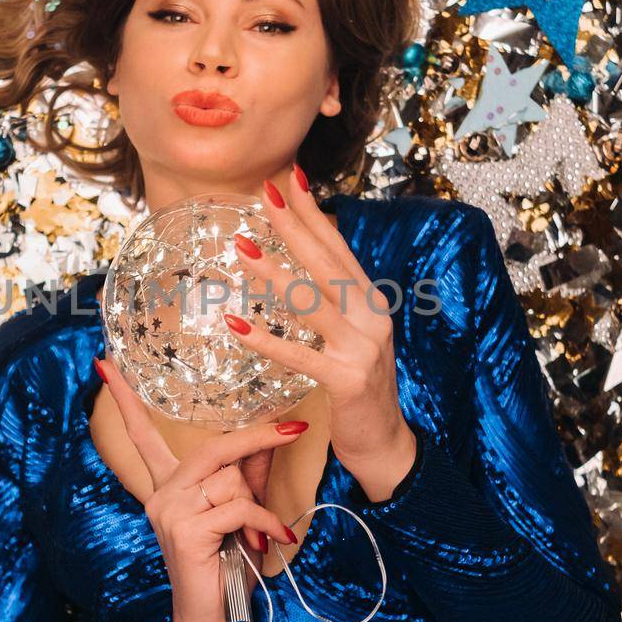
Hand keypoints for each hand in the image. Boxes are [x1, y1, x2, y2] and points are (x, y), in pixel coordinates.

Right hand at [93, 354, 304, 621]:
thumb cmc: (225, 568)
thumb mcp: (239, 513)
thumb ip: (249, 475)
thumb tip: (270, 435)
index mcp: (167, 487)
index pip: (142, 435)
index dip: (125, 399)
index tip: (104, 363)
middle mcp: (161, 494)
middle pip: (213, 448)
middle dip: (256, 439)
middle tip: (295, 430)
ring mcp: (169, 511)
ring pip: (230, 480)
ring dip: (258, 505)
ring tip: (263, 533)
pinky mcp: (185, 530)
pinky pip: (236, 506)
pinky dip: (262, 521)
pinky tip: (269, 541)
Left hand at [224, 167, 417, 495]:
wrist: (386, 442)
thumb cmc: (360, 387)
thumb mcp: (354, 336)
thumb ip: (336, 302)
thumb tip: (304, 263)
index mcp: (372, 302)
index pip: (338, 248)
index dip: (314, 213)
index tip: (291, 178)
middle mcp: (372, 317)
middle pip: (327, 263)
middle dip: (294, 225)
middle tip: (263, 193)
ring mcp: (362, 348)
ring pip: (313, 302)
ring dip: (274, 274)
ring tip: (241, 249)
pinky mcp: (346, 380)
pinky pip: (299, 355)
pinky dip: (266, 339)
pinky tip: (235, 325)